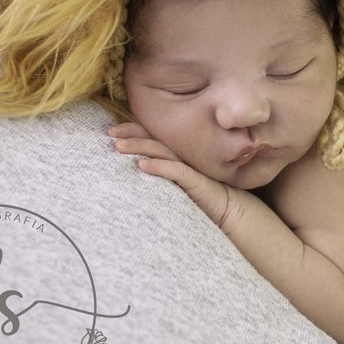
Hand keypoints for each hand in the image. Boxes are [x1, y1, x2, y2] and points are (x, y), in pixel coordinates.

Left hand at [107, 122, 246, 234]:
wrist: (233, 213)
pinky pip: (176, 172)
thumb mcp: (180, 183)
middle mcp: (185, 157)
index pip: (155, 137)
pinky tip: (142, 166)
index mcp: (180, 155)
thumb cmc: (205, 200)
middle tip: (109, 132)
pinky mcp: (198, 182)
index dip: (134, 130)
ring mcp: (192, 168)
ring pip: (163, 152)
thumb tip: (136, 169)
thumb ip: (165, 173)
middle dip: (131, 134)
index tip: (112, 130)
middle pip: (156, 139)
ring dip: (140, 147)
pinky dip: (159, 167)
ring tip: (118, 146)